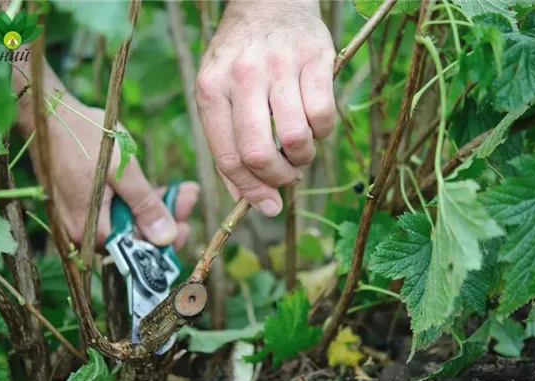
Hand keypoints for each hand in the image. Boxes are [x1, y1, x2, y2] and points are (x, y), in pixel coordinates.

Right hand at [35, 97, 198, 248]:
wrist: (51, 114)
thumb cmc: (85, 138)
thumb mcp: (123, 171)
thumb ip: (145, 207)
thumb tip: (166, 239)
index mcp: (90, 230)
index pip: (135, 249)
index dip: (165, 240)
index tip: (188, 226)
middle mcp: (82, 231)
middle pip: (133, 235)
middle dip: (165, 218)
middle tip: (189, 196)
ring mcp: (80, 217)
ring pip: (127, 221)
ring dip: (155, 207)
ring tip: (183, 189)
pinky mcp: (82, 204)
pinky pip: (115, 209)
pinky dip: (137, 200)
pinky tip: (158, 187)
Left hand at [196, 0, 335, 215]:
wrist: (269, 1)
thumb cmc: (241, 58)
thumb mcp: (219, 93)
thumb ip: (226, 144)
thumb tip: (246, 199)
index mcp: (211, 89)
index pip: (228, 156)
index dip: (251, 191)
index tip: (269, 206)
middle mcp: (242, 75)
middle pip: (259, 153)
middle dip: (278, 179)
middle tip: (287, 177)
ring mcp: (279, 65)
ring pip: (295, 138)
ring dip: (303, 157)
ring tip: (300, 150)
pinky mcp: (315, 57)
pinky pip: (323, 116)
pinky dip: (323, 133)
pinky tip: (315, 125)